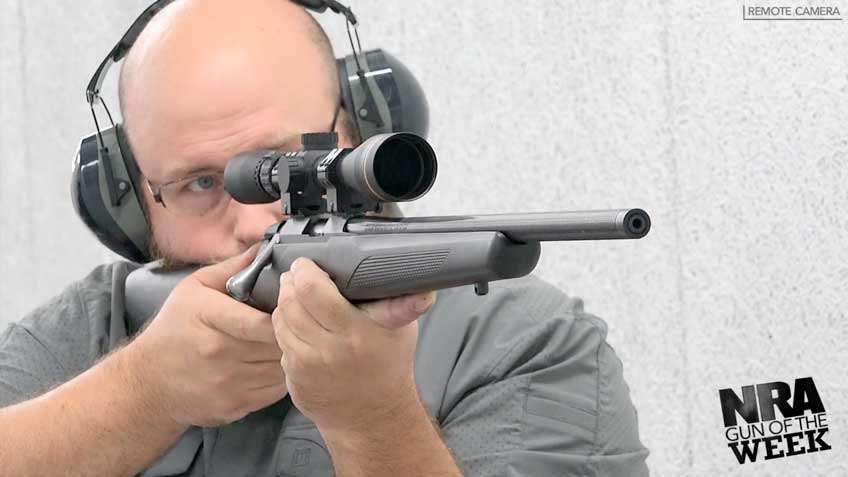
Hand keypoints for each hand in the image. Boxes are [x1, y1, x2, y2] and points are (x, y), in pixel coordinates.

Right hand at [126, 247, 286, 426]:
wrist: (148, 382)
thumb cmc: (174, 328)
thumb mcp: (194, 288)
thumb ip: (232, 268)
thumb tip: (265, 248)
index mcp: (209, 318)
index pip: (261, 321)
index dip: (284, 315)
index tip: (292, 307)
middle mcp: (219, 352)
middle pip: (275, 345)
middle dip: (292, 334)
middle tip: (300, 324)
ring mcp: (227, 383)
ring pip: (280, 368)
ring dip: (290, 355)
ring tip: (291, 343)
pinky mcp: (235, 405)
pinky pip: (275, 391)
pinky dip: (282, 377)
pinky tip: (276, 364)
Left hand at [271, 257, 435, 434]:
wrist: (372, 417)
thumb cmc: (388, 366)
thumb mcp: (401, 331)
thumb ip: (401, 305)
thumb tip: (418, 282)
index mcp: (355, 331)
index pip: (315, 291)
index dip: (306, 271)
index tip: (307, 264)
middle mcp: (329, 347)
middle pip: (291, 300)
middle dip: (291, 281)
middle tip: (297, 274)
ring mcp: (307, 363)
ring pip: (280, 318)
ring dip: (285, 301)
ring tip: (295, 293)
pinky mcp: (294, 376)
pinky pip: (280, 340)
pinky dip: (285, 326)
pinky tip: (297, 321)